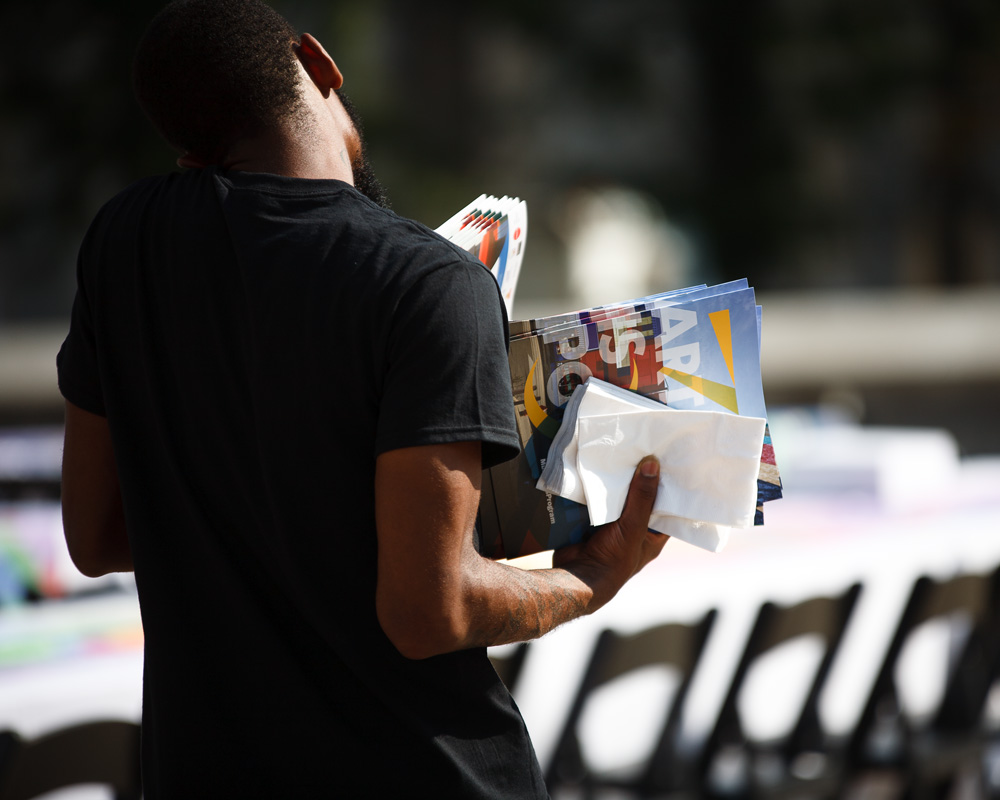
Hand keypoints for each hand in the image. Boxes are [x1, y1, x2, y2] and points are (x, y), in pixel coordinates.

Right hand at [553, 455, 667, 610]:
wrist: (576, 576)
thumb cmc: (613, 559)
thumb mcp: (633, 527)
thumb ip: (642, 498)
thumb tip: (653, 464)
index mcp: (652, 537)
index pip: (667, 509)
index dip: (670, 490)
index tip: (671, 464)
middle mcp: (634, 530)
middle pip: (640, 500)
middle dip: (640, 479)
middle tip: (646, 450)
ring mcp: (612, 525)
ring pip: (619, 498)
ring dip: (618, 481)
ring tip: (624, 452)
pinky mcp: (592, 521)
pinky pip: (598, 499)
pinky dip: (599, 487)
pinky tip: (601, 466)